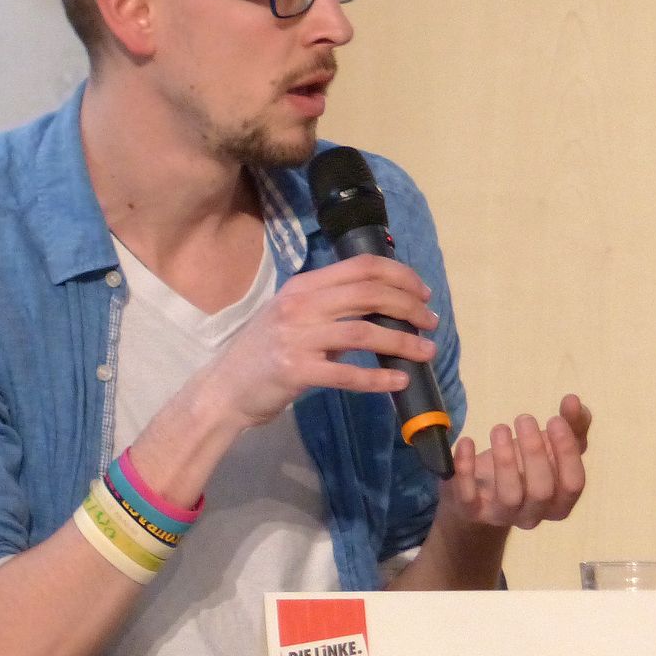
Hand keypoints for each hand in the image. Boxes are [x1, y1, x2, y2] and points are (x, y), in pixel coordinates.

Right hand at [194, 254, 438, 429]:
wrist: (224, 389)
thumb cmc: (263, 352)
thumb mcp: (292, 317)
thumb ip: (330, 308)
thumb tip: (381, 310)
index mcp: (303, 286)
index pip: (361, 267)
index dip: (399, 275)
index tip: (423, 292)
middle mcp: (300, 305)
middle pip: (369, 294)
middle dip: (409, 306)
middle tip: (431, 322)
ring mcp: (296, 338)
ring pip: (364, 332)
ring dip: (402, 342)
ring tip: (426, 352)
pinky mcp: (296, 372)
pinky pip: (346, 374)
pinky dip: (378, 378)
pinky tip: (399, 381)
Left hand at [439, 393, 588, 530]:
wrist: (480, 492)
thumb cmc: (524, 466)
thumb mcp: (550, 446)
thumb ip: (571, 424)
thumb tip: (574, 400)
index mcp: (559, 501)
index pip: (573, 484)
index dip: (567, 452)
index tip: (554, 419)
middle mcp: (534, 514)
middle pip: (542, 491)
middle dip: (534, 452)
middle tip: (524, 418)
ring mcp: (501, 515)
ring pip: (509, 496)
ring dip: (505, 459)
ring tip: (500, 428)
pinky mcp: (471, 511)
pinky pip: (468, 497)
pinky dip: (466, 468)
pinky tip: (466, 442)